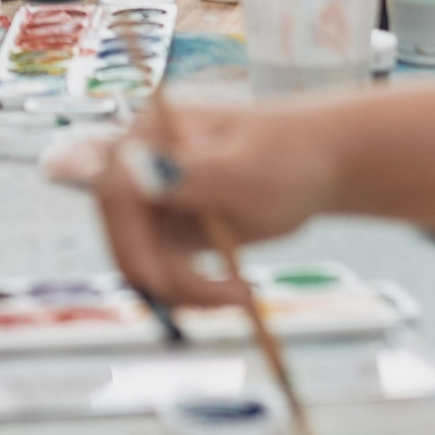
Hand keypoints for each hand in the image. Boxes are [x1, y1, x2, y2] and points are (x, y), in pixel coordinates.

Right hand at [95, 104, 342, 307]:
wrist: (319, 166)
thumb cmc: (288, 154)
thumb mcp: (243, 169)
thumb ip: (189, 171)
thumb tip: (132, 168)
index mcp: (149, 136)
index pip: (115, 191)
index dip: (125, 237)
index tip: (158, 276)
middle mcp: (140, 168)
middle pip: (123, 235)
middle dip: (166, 275)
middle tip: (224, 297)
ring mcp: (153, 202)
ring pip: (141, 263)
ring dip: (186, 290)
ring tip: (241, 294)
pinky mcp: (169, 231)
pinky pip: (163, 273)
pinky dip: (194, 292)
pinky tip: (234, 290)